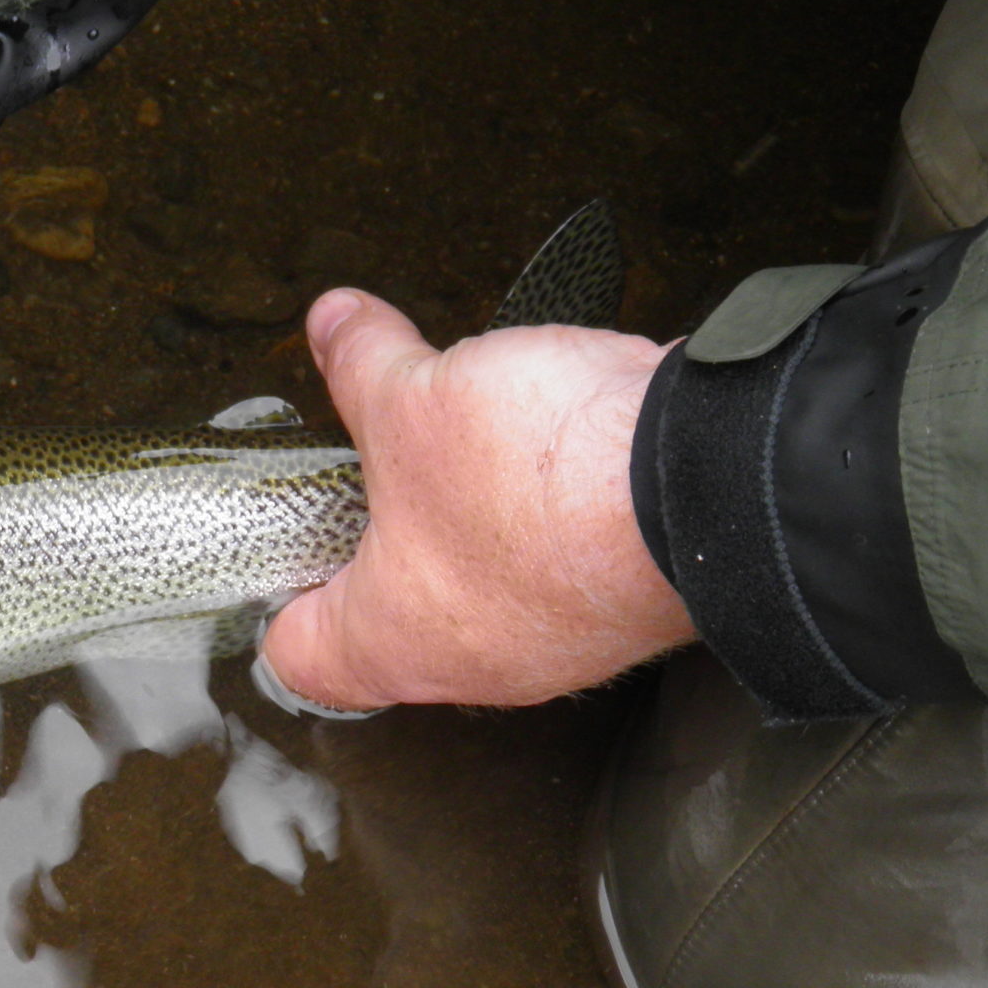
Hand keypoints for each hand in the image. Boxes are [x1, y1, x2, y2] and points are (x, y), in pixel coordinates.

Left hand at [257, 289, 693, 711]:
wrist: (713, 477)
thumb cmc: (542, 477)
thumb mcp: (409, 399)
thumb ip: (361, 362)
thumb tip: (333, 325)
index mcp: (395, 642)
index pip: (301, 655)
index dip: (276, 597)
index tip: (274, 540)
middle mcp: (478, 662)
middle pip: (392, 616)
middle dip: (374, 533)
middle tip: (359, 463)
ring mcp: (559, 637)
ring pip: (480, 581)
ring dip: (462, 510)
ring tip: (448, 433)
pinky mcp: (621, 596)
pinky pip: (556, 555)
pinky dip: (538, 503)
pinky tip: (534, 438)